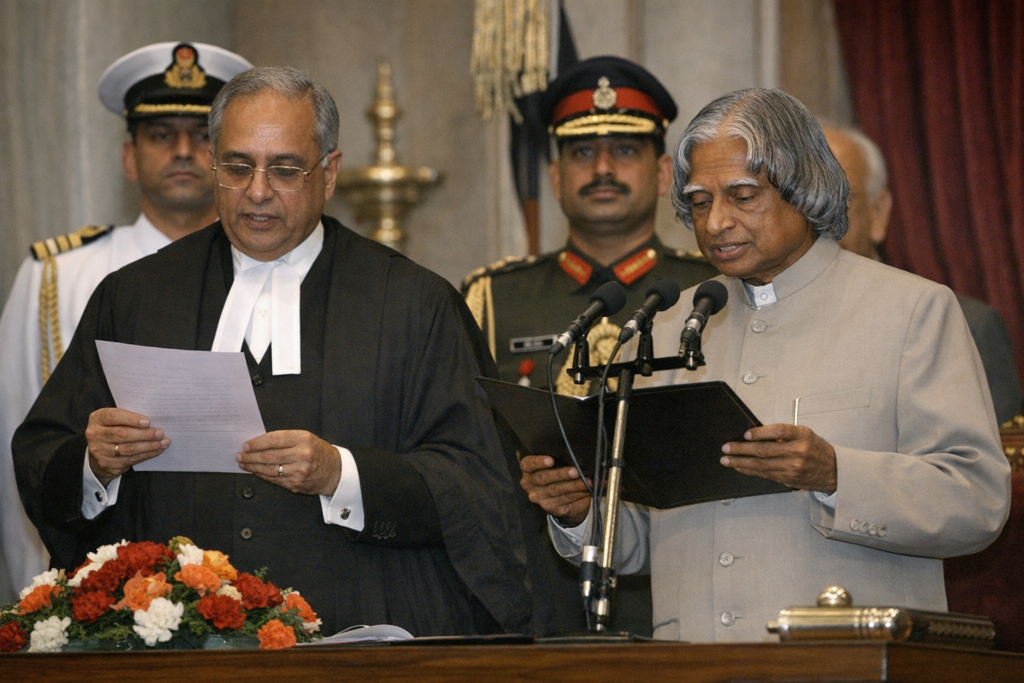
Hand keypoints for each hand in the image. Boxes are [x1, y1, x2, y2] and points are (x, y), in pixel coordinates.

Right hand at [85, 408, 168, 485]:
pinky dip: (146, 455)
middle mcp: (95, 435)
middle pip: (122, 435)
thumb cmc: (113, 428)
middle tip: (160, 433)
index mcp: (97, 419)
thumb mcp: (115, 419)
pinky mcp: (107, 464)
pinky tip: (157, 451)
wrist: (98, 450)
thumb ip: (128, 417)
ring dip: (149, 446)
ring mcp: (99, 451)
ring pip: (128, 449)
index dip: (131, 419)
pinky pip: (130, 460)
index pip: (113, 417)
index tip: (147, 422)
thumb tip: (153, 420)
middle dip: (144, 434)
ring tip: (163, 442)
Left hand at [236, 430, 340, 495]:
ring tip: (244, 463)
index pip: (274, 439)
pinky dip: (262, 475)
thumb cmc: (319, 452)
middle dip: (251, 456)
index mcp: (304, 439)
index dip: (257, 443)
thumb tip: (260, 443)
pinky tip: (255, 472)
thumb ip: (286, 439)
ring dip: (253, 467)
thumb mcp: (307, 438)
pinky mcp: (295, 484)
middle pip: (269, 456)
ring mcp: (298, 471)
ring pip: (269, 469)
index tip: (247, 445)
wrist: (335, 472)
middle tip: (240, 455)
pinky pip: (274, 479)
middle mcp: (302, 455)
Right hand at [519, 455, 591, 526]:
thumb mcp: (557, 463)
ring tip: (586, 481)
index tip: (551, 460)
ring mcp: (540, 498)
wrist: (564, 494)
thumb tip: (578, 454)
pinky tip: (586, 490)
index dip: (538, 462)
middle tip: (575, 471)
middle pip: (543, 478)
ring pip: (556, 490)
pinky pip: (565, 500)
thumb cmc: (559, 471)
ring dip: (573, 485)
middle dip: (561, 474)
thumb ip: (561, 457)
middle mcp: (530, 484)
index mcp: (528, 470)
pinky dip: (578, 494)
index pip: (528, 464)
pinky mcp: (552, 508)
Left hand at [720, 423, 836, 492]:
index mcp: (802, 435)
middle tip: (727, 447)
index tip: (746, 434)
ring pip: (762, 465)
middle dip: (742, 449)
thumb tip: (755, 433)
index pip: (779, 431)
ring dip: (741, 462)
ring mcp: (793, 468)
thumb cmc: (816, 449)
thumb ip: (783, 434)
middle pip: (766, 450)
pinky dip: (750, 470)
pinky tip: (739, 467)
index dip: (760, 432)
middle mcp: (798, 452)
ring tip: (726, 459)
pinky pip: (765, 474)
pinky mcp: (788, 479)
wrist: (834, 471)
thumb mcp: (804, 435)